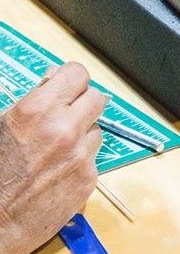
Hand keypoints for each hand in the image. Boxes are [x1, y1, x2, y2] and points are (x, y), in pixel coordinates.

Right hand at [0, 63, 105, 253]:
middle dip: (82, 105)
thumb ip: (34, 100)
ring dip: (82, 134)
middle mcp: (63, 129)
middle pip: (96, 98)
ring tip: (56, 150)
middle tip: (66, 117)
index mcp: (37, 111)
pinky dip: (80, 161)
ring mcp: (79, 155)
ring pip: (96, 129)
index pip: (77, 74)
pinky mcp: (88, 178)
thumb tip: (54, 79)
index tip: (67, 88)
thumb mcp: (3, 125)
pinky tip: (57, 172)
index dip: (71, 81)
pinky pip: (94, 157)